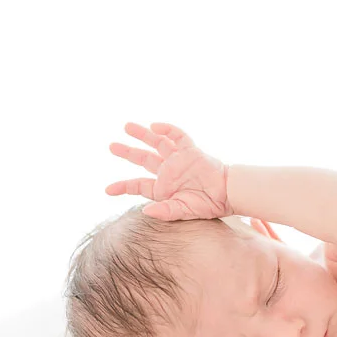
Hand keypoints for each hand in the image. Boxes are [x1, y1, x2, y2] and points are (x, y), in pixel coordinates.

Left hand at [105, 122, 230, 220]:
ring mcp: (179, 159)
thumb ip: (165, 211)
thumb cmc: (207, 205)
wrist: (228, 195)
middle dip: (128, 152)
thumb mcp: (183, 211)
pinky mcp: (191, 151)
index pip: (138, 184)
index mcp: (163, 188)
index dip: (123, 186)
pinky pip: (178, 136)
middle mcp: (168, 171)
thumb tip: (145, 210)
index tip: (107, 190)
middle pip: (144, 158)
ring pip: (157, 143)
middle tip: (112, 146)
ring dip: (143, 135)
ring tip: (127, 126)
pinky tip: (156, 126)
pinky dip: (167, 130)